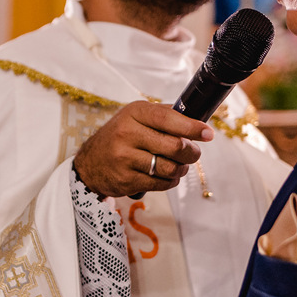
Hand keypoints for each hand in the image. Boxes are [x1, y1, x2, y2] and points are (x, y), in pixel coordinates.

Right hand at [73, 101, 212, 197]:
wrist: (89, 164)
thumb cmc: (119, 137)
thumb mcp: (134, 117)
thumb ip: (163, 115)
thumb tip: (197, 119)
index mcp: (134, 113)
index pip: (168, 119)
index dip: (192, 127)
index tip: (207, 134)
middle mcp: (127, 134)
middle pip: (174, 146)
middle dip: (191, 152)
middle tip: (193, 153)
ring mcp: (125, 158)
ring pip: (170, 167)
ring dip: (181, 169)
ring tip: (179, 165)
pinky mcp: (126, 180)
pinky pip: (161, 183)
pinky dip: (170, 181)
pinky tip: (166, 175)